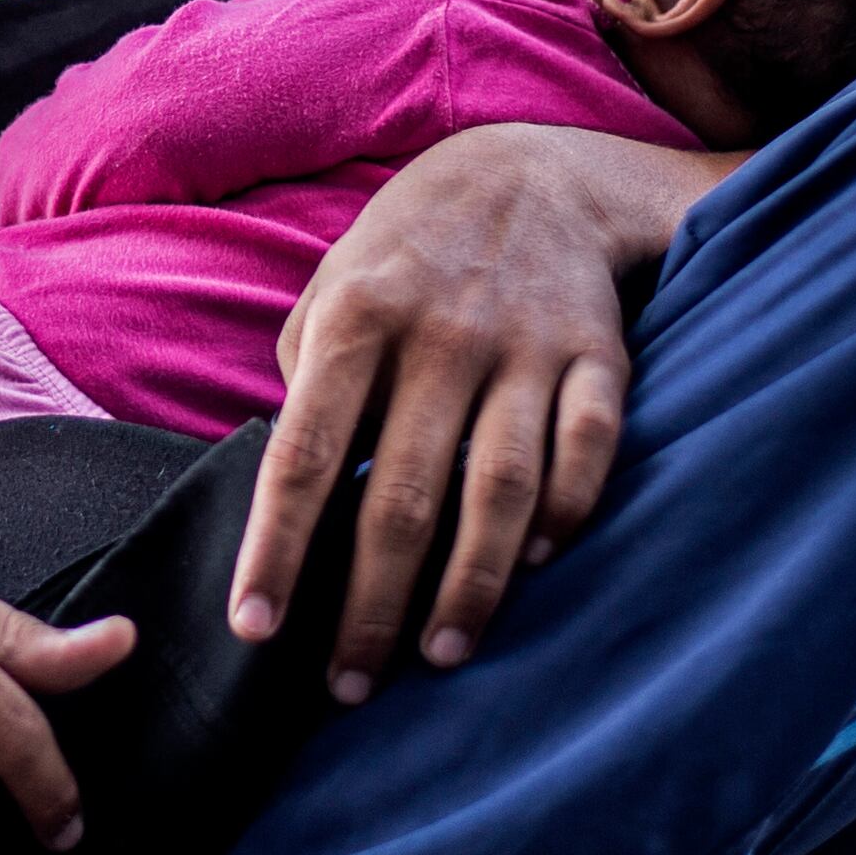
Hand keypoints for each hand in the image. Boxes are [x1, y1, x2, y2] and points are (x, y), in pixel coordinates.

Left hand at [230, 124, 728, 697]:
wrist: (529, 171)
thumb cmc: (405, 256)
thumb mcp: (329, 291)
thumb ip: (306, 382)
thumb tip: (293, 491)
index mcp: (356, 318)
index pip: (305, 456)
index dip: (277, 550)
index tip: (254, 626)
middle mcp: (441, 334)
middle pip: (401, 496)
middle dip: (372, 605)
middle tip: (349, 684)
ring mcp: (527, 346)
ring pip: (501, 491)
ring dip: (470, 587)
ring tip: (439, 656)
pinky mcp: (600, 355)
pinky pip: (589, 451)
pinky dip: (567, 516)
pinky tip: (537, 567)